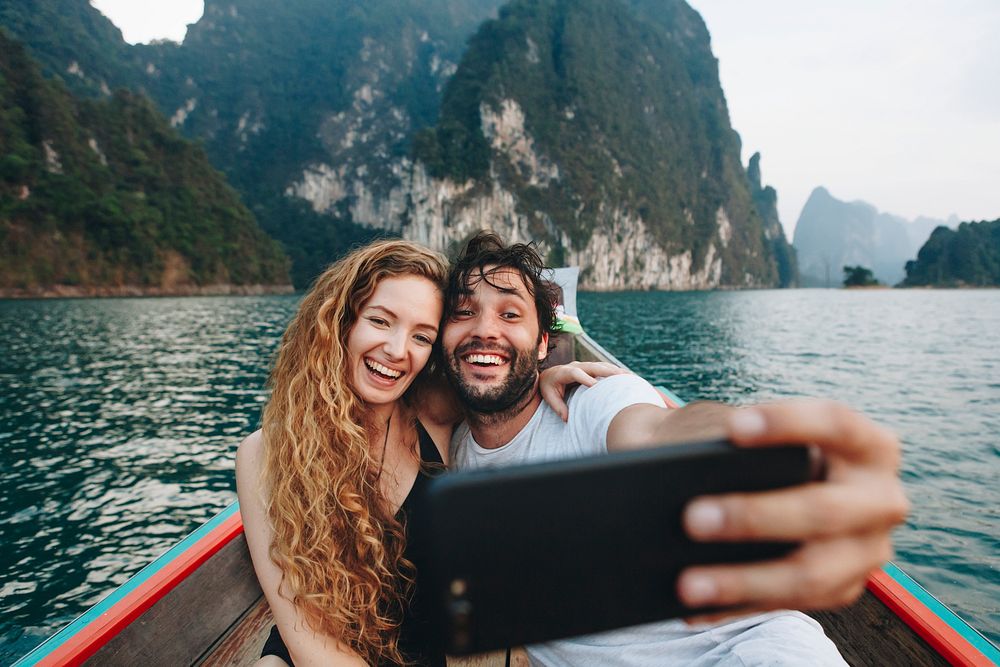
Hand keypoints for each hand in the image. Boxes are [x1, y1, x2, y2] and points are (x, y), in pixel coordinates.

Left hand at [539, 361, 628, 420]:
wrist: (549, 374)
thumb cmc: (549, 387)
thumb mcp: (549, 396)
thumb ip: (558, 407)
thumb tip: (567, 419)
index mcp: (564, 372)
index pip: (576, 374)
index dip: (586, 379)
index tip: (596, 387)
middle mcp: (576, 365)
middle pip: (593, 366)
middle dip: (607, 371)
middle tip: (621, 377)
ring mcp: (584, 365)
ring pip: (602, 365)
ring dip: (615, 370)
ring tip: (629, 377)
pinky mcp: (590, 367)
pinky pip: (604, 367)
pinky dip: (616, 371)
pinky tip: (627, 376)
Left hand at [676, 400, 908, 619]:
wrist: (765, 481)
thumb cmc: (752, 449)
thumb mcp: (751, 436)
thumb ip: (730, 441)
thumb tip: (687, 464)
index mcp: (868, 445)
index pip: (836, 423)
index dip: (787, 424)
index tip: (733, 427)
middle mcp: (881, 498)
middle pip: (824, 510)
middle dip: (754, 517)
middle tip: (691, 518)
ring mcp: (868, 550)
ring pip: (810, 574)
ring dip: (743, 580)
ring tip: (687, 582)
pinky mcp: (843, 588)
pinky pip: (789, 605)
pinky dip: (737, 606)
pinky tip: (694, 607)